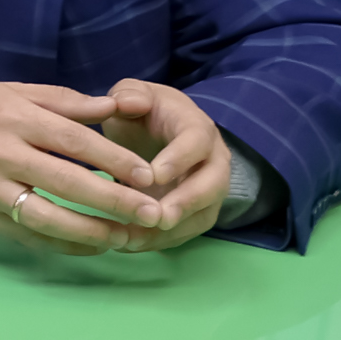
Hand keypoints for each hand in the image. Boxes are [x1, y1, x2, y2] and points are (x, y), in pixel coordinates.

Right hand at [0, 81, 178, 254]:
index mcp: (12, 118)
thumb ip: (65, 101)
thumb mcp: (12, 92)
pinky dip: (63, 245)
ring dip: (91, 231)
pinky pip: (28, 237)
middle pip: (66, 182)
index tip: (147, 176)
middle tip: (152, 213)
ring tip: (125, 237)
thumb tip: (115, 104)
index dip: (113, 159)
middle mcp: (0, 154)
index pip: (72, 140)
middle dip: (114, 201)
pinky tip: (91, 245)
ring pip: (47, 217)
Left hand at [89, 78, 232, 252]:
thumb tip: (127, 102)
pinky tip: (130, 245)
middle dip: (186, 203)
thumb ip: (129, 94)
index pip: (196, 143)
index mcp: (197, 128)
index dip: (178, 159)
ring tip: (135, 239)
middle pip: (211, 185)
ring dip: (172, 230)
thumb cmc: (144, 111)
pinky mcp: (197, 211)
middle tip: (158, 217)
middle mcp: (213, 161)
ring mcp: (209, 189)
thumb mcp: (133, 94)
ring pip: (202, 214)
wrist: (159, 129)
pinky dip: (162, 240)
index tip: (152, 175)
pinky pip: (187, 230)